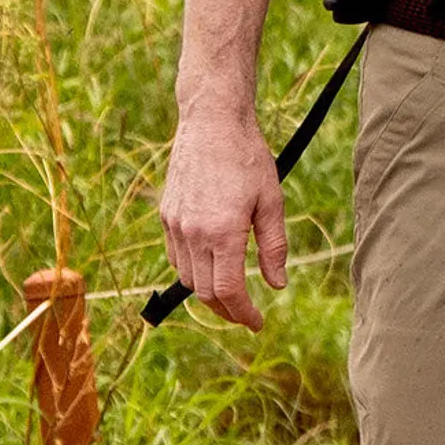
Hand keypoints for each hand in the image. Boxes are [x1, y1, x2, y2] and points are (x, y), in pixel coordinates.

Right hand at [160, 92, 290, 329]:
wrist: (211, 122)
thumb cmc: (248, 158)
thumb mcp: (271, 201)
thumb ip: (274, 247)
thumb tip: (277, 284)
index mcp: (223, 232)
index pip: (229, 291)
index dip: (243, 314)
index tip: (257, 323)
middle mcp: (194, 233)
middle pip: (206, 293)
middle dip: (226, 310)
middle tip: (245, 314)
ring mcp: (176, 224)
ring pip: (188, 277)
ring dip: (208, 292)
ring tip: (230, 294)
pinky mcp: (166, 215)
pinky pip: (176, 257)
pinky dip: (192, 270)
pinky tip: (210, 266)